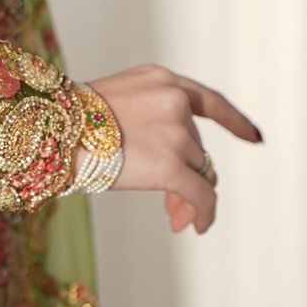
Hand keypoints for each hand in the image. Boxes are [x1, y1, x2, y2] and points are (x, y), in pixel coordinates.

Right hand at [82, 64, 262, 234]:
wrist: (52, 130)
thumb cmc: (70, 124)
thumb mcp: (115, 105)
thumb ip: (151, 124)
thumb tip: (187, 178)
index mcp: (160, 79)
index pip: (207, 100)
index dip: (234, 121)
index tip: (254, 137)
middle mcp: (174, 100)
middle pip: (197, 147)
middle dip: (188, 175)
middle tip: (171, 204)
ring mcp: (175, 131)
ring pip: (198, 172)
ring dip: (186, 196)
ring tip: (171, 214)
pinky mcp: (173, 163)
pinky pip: (202, 195)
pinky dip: (203, 213)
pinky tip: (195, 227)